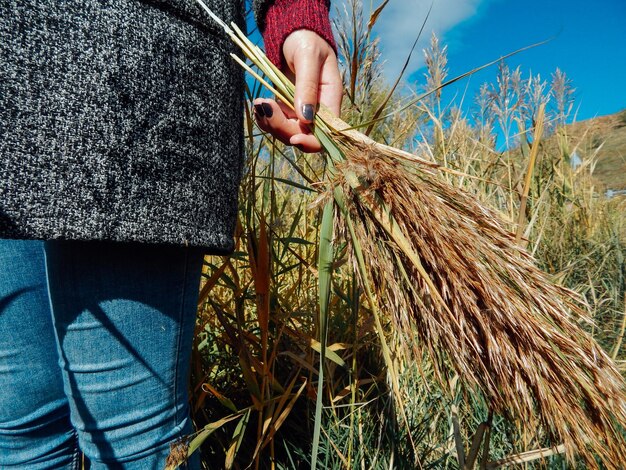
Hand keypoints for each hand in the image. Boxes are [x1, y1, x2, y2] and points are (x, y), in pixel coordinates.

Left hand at [253, 29, 341, 152]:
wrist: (293, 34)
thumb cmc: (306, 40)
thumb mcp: (308, 57)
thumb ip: (307, 86)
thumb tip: (306, 118)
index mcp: (331, 100)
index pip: (327, 133)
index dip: (312, 141)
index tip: (294, 137)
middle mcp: (317, 111)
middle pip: (303, 135)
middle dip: (282, 128)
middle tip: (265, 106)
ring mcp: (301, 112)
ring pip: (286, 132)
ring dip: (270, 123)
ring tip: (260, 103)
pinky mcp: (287, 109)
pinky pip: (276, 123)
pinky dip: (265, 118)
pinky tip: (259, 104)